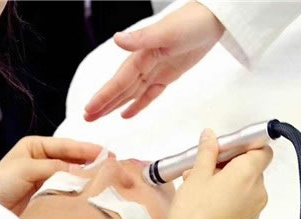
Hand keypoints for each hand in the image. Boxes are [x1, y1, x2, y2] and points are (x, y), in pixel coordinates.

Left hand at [0, 136, 104, 214]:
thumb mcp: (26, 169)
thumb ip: (53, 167)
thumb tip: (80, 171)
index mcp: (35, 146)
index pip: (66, 146)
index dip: (86, 149)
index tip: (106, 153)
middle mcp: (42, 160)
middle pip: (72, 159)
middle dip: (91, 162)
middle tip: (113, 166)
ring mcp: (46, 179)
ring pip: (72, 176)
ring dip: (86, 177)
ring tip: (106, 179)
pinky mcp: (47, 196)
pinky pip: (67, 191)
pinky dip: (78, 192)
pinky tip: (91, 193)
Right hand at [84, 2, 223, 121]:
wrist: (214, 19)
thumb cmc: (192, 22)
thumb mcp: (167, 31)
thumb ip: (141, 38)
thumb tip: (117, 40)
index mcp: (141, 54)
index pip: (119, 80)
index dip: (104, 96)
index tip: (89, 109)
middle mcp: (144, 63)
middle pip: (121, 88)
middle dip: (103, 103)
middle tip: (86, 118)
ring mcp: (155, 69)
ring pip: (131, 92)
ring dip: (115, 104)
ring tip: (99, 117)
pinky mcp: (167, 74)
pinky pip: (149, 93)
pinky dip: (137, 104)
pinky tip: (126, 114)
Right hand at [167, 129, 272, 218]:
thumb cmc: (193, 217)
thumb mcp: (196, 176)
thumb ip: (207, 152)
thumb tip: (211, 137)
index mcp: (248, 174)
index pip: (261, 149)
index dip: (244, 144)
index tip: (223, 146)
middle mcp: (257, 190)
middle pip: (250, 165)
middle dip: (227, 162)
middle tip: (202, 166)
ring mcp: (254, 207)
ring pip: (243, 182)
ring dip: (224, 178)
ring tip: (197, 185)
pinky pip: (241, 198)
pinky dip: (226, 194)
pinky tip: (203, 199)